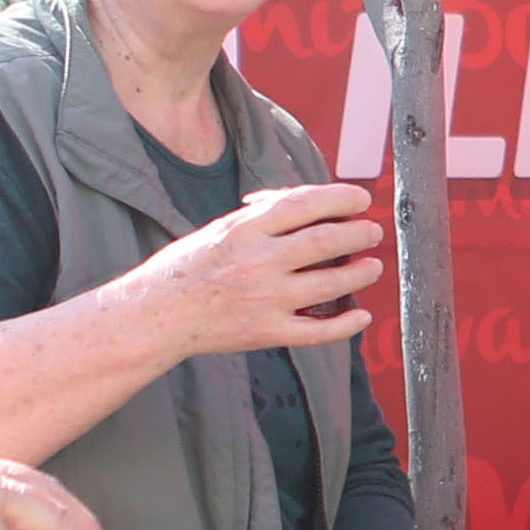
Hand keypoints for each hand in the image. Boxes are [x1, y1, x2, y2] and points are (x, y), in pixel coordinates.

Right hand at [129, 181, 385, 361]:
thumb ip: (263, 218)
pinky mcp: (266, 332)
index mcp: (244, 229)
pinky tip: (362, 315)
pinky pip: (317, 331)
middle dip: (358, 233)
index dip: (339, 197)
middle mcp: (257, 262)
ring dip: (360, 274)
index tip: (360, 198)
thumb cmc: (189, 266)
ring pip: (329, 284)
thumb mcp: (221, 228)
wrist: (157, 313)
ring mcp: (264, 299)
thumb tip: (311, 204)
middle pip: (324, 241)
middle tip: (372, 232)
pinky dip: (346, 325)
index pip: (304, 204)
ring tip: (373, 266)